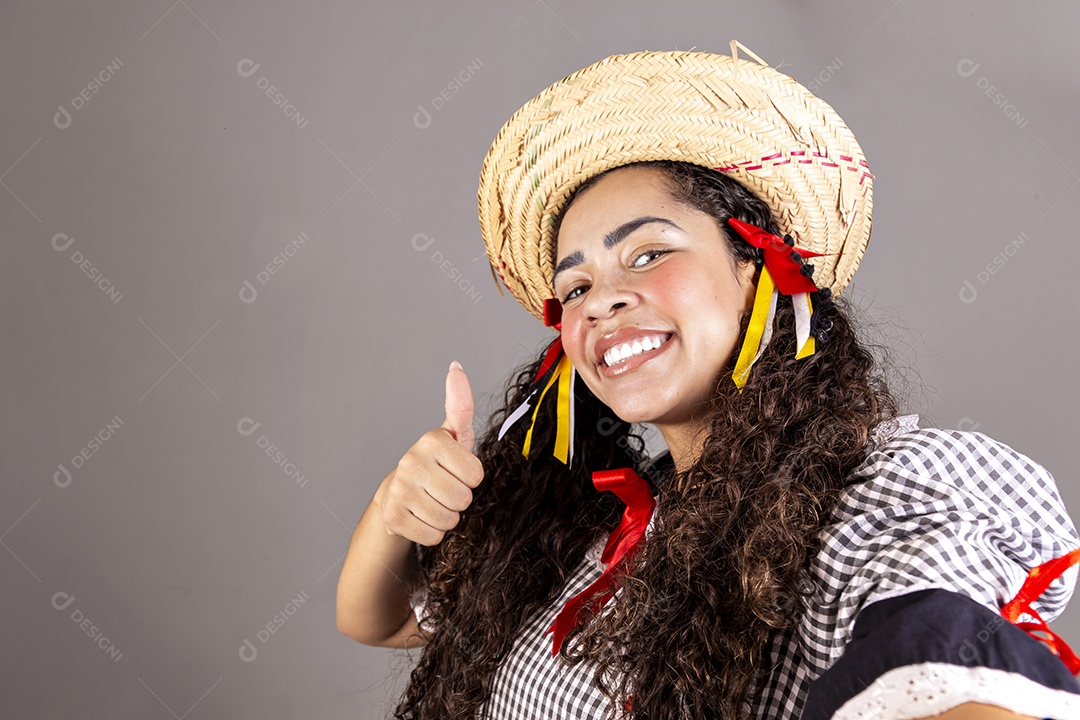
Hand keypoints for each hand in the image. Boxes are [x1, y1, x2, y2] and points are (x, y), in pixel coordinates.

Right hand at [376, 361, 484, 546]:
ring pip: (449, 520)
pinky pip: (433, 536)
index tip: (456, 470)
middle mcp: (411, 460)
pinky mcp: (392, 516)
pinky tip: (422, 517)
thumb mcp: (453, 435)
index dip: (471, 478)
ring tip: (433, 503)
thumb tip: (455, 366)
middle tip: (444, 490)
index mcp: (432, 440)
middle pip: (463, 499)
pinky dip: (433, 533)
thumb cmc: (436, 463)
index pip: (476, 475)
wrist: (397, 493)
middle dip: (460, 500)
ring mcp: (399, 488)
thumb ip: (460, 404)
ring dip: (447, 517)